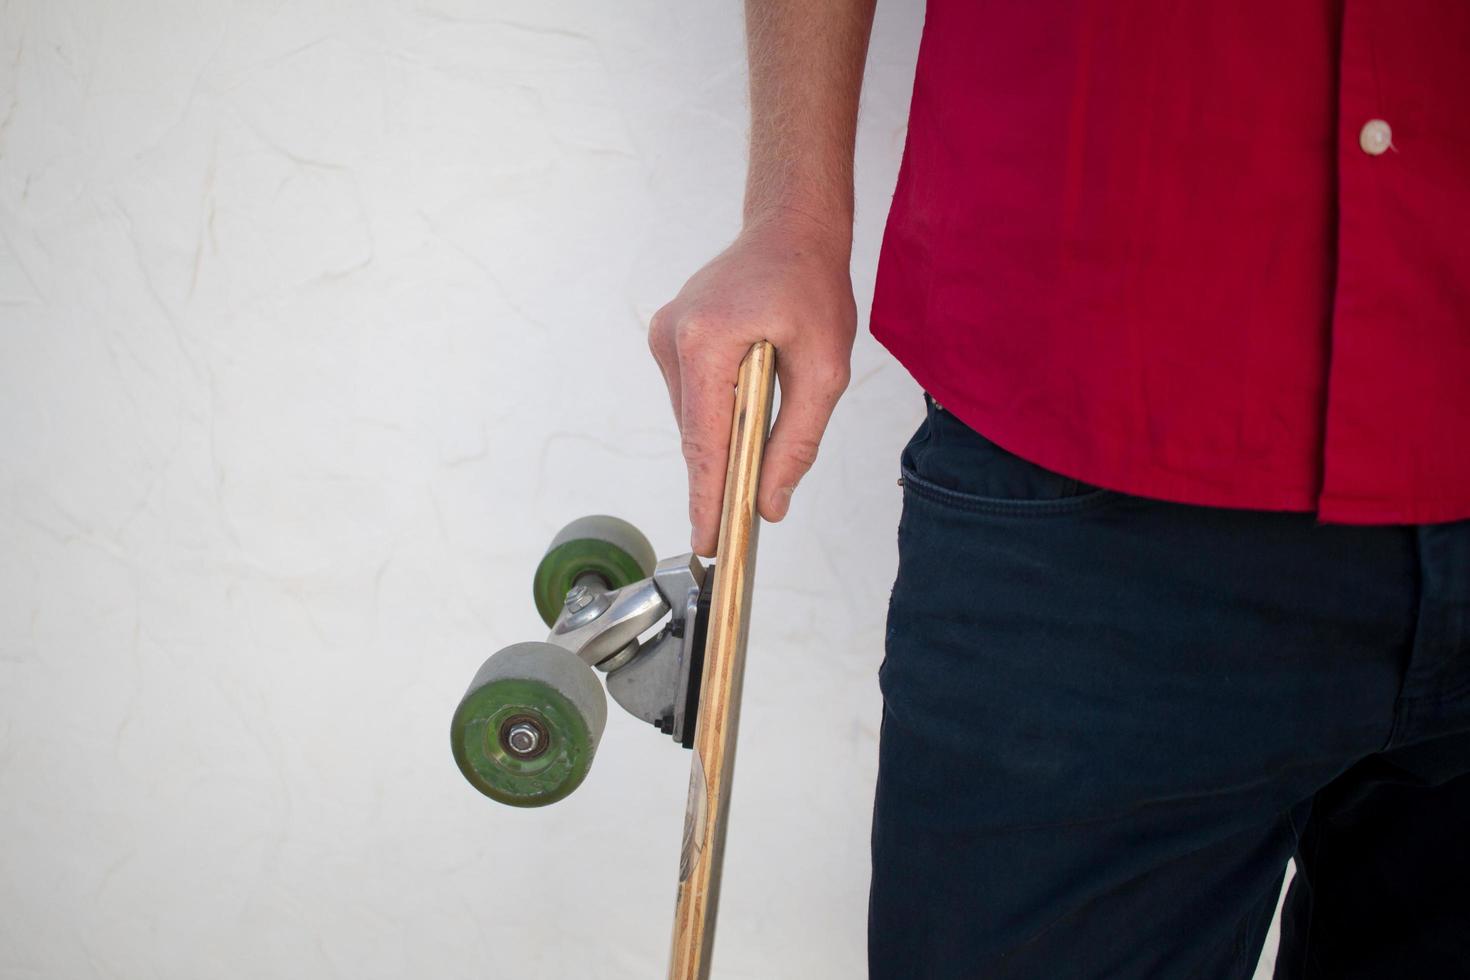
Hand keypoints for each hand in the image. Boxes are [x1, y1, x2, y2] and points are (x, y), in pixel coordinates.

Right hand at [649, 212, 855, 555]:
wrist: (791, 225)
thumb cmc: (812, 286)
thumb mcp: (825, 368)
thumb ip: (798, 440)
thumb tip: (771, 502)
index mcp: (707, 341)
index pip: (704, 440)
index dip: (706, 497)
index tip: (706, 541)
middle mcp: (673, 336)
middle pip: (695, 433)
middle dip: (717, 475)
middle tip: (734, 526)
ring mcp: (666, 334)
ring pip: (693, 418)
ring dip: (721, 440)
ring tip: (751, 456)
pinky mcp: (670, 334)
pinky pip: (693, 395)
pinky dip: (716, 415)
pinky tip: (744, 414)